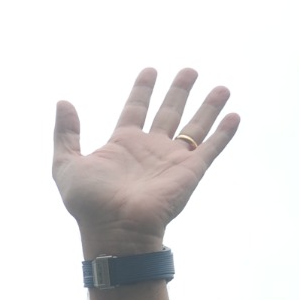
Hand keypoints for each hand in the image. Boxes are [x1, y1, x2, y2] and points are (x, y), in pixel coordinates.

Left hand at [52, 68, 238, 256]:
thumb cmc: (89, 203)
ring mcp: (172, 160)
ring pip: (195, 125)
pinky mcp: (191, 171)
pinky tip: (235, 115)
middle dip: (179, 90)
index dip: (143, 89)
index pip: (136, 108)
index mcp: (123, 144)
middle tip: (190, 70)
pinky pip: (212, 147)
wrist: (115, 229)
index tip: (150, 70)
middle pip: (169, 111)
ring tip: (221, 87)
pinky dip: (225, 132)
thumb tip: (63, 102)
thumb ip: (65, 133)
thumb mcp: (66, 164)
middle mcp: (150, 149)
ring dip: (208, 106)